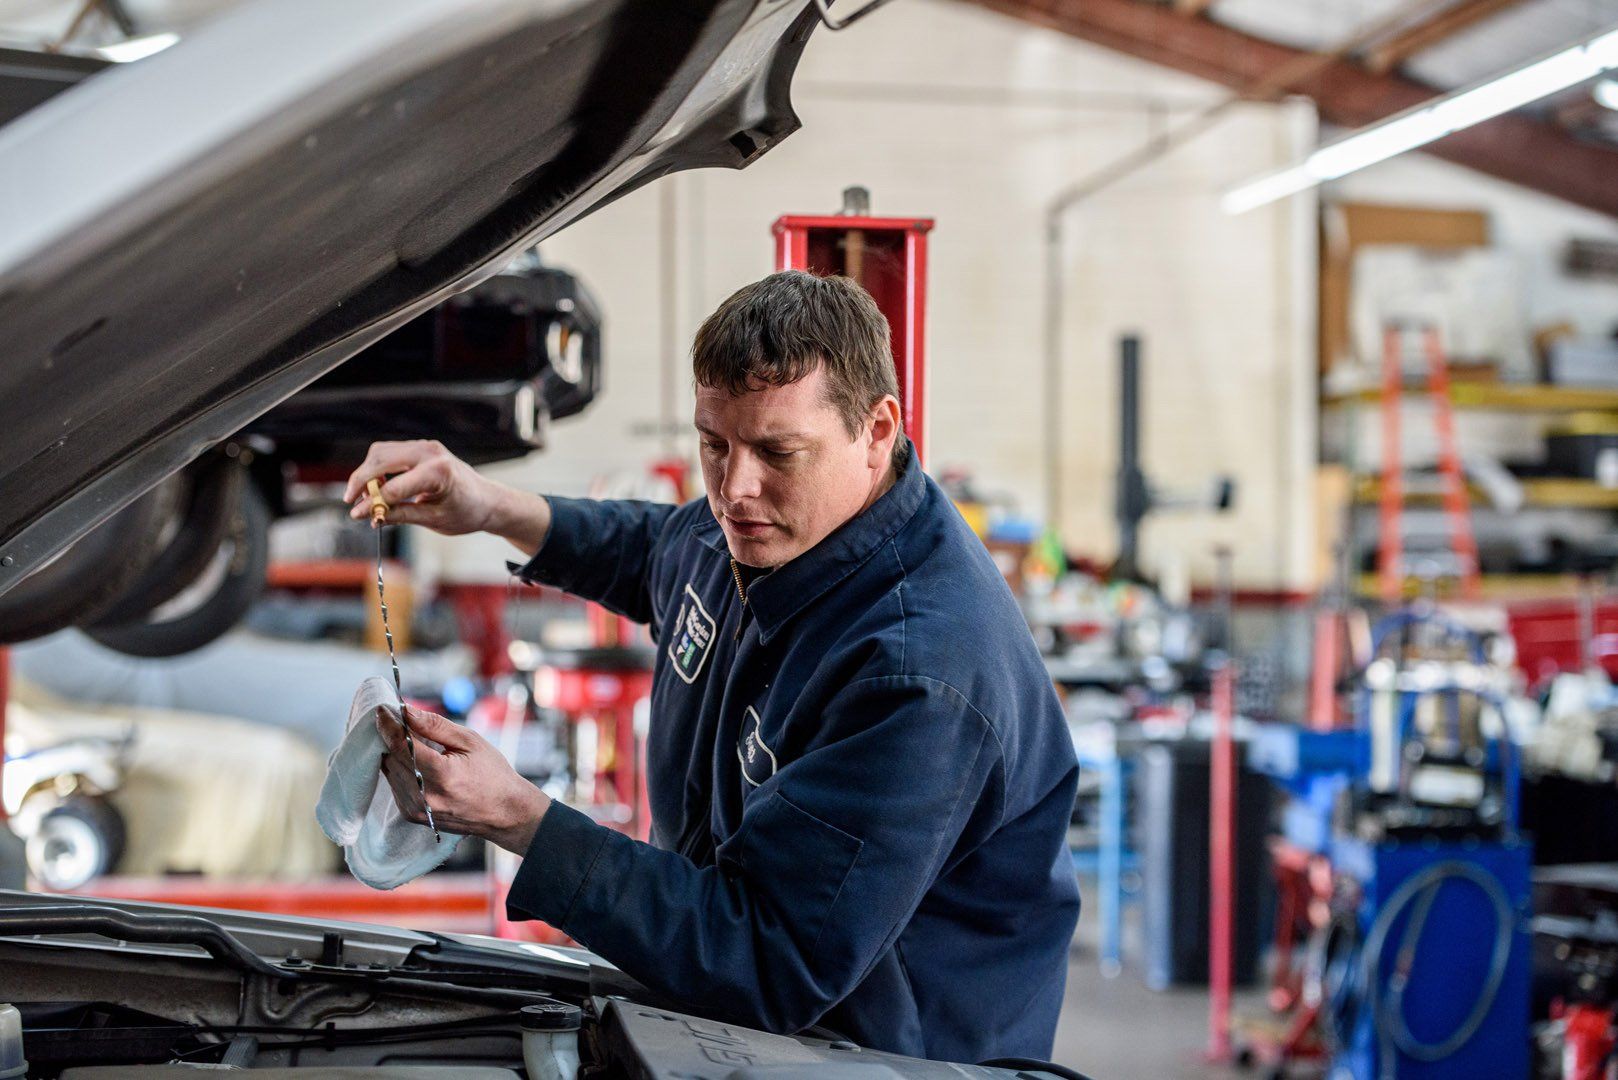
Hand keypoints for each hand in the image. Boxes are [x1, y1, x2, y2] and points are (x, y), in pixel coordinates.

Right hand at [343, 440, 551, 552]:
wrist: (487, 500)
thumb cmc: (466, 512)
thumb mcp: (433, 520)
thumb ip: (399, 515)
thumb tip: (368, 515)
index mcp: (438, 472)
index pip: (393, 487)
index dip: (372, 503)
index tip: (357, 515)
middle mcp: (430, 452)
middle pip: (380, 459)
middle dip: (361, 480)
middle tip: (351, 501)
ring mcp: (425, 447)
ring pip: (381, 452)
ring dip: (367, 473)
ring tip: (364, 497)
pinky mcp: (420, 448)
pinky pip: (390, 452)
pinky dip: (377, 468)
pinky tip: (377, 488)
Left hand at [377, 703, 549, 854]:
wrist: (504, 812)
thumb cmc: (492, 773)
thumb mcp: (470, 741)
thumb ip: (435, 725)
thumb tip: (406, 711)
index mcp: (442, 775)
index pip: (401, 745)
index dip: (388, 725)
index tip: (382, 709)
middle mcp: (425, 796)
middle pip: (391, 758)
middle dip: (390, 736)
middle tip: (397, 719)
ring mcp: (417, 809)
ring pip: (389, 771)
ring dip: (393, 753)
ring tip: (409, 740)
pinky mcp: (412, 815)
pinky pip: (395, 785)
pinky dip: (400, 769)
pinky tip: (414, 761)